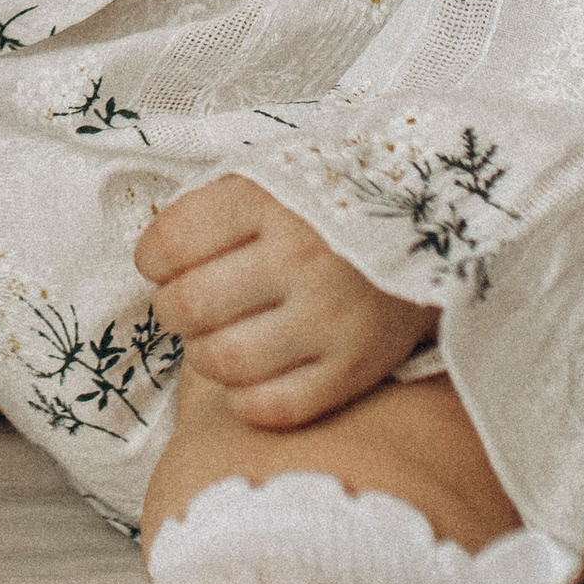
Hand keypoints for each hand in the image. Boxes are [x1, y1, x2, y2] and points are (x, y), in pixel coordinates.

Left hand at [134, 173, 435, 430]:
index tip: (164, 264)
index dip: (153, 261)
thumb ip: (211, 210)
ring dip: (205, 356)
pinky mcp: (356, 365)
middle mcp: (301, 255)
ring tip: (221, 338)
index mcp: (268, 199)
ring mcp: (331, 314)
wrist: (432, 226)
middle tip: (190, 306)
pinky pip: (274, 406)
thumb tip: (151, 260)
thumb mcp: (270, 177)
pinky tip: (252, 377)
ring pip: (224, 360)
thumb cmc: (325, 208)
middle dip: (173, 311)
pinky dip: (246, 401)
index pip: (170, 243)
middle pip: (190, 305)